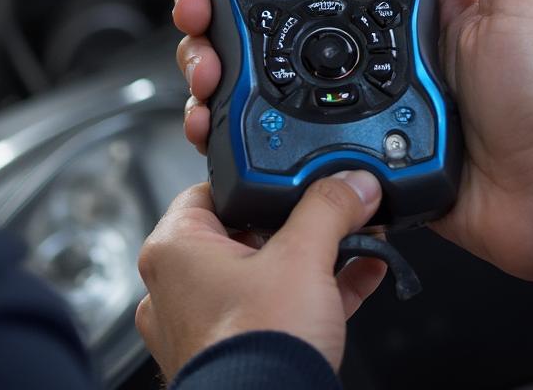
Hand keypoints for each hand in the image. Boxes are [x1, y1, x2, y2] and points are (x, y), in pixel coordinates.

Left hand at [136, 174, 385, 380]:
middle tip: (332, 212)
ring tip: (356, 243)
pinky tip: (359, 276)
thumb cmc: (257, 348)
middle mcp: (176, 285)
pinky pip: (275, 308)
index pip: (212, 190)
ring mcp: (202, 323)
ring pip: (263, 274)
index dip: (256, 182)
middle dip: (297, 225)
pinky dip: (313, 293)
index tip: (292, 177)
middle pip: (243, 232)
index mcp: (173, 249)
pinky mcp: (232, 353)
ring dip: (313, 259)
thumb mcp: (302, 258)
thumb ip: (328, 209)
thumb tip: (350, 183)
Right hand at [174, 0, 532, 284]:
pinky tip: (219, 119)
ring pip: (259, 80)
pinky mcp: (344, 150)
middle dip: (216, 16)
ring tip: (206, 67)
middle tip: (198, 11)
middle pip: (267, 26)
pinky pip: (282, 138)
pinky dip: (240, 130)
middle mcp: (361, 53)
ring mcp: (347, 103)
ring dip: (216, 68)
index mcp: (396, 9)